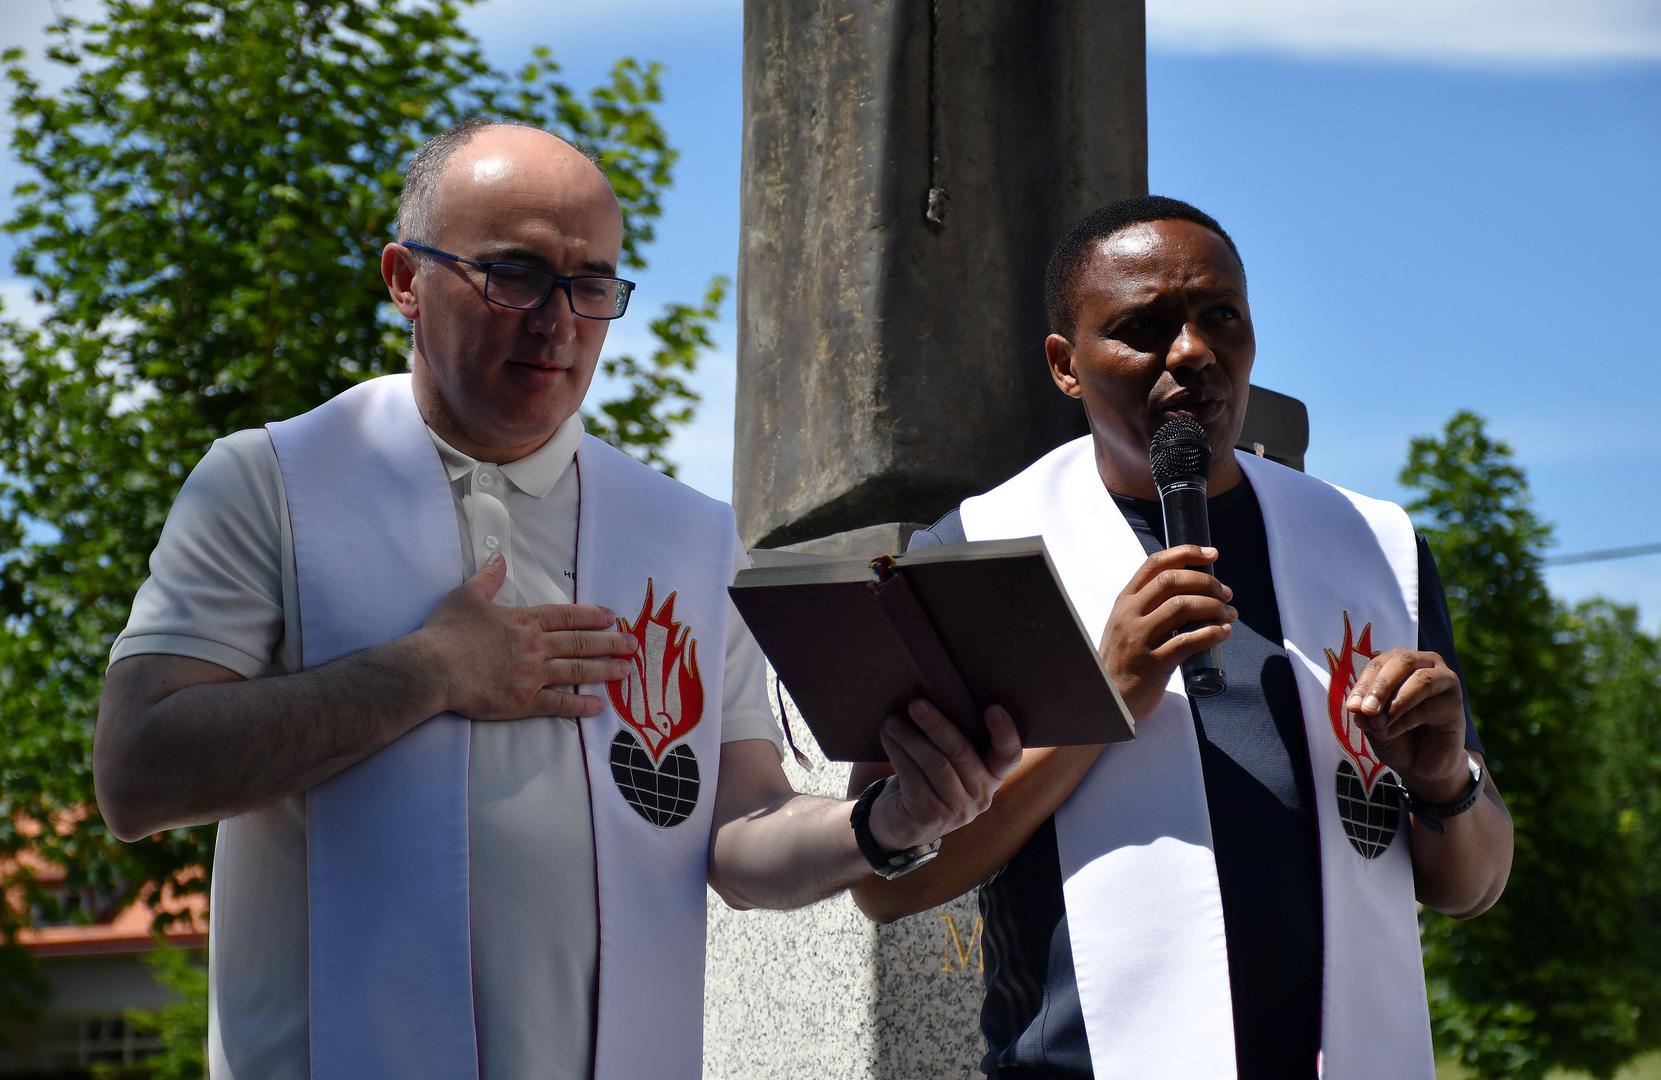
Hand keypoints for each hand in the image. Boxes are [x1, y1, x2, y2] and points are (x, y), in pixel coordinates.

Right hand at [413, 552, 637, 719]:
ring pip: (578, 671)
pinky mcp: (525, 701)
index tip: (612, 617)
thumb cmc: (447, 632)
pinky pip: (559, 703)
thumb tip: (498, 556)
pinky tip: (599, 706)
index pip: (567, 615)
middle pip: (581, 643)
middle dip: (610, 643)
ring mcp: (533, 675)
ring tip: (627, 670)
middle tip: (633, 644)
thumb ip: (488, 577)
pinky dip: (581, 705)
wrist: (432, 668)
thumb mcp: (466, 596)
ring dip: (605, 670)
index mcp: (525, 620)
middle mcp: (536, 646)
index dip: (592, 615)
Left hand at [865, 699, 1022, 852]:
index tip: (992, 707)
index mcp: (993, 776)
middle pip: (962, 752)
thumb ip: (955, 741)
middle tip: (916, 704)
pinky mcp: (929, 815)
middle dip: (937, 725)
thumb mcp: (951, 764)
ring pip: (935, 763)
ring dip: (910, 738)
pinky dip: (897, 752)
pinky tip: (887, 738)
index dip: (1004, 732)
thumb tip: (937, 693)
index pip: (1009, 755)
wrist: (902, 824)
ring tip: (892, 721)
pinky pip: (912, 776)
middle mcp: (981, 795)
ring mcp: (957, 809)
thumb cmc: (929, 780)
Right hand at [1099, 545, 1235, 718]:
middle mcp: (1130, 615)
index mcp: (1125, 601)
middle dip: (1206, 582)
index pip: (1155, 564)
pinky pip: (1187, 641)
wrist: (1108, 698)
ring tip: (1229, 614)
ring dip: (1213, 607)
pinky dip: (1211, 633)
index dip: (1186, 554)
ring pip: (1182, 607)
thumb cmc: (1123, 660)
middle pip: (1172, 581)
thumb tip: (1192, 591)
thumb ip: (1148, 607)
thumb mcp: (1125, 625)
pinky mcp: (1153, 664)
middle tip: (1226, 593)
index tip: (1211, 554)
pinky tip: (1223, 632)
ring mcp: (1140, 639)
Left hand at [1345, 648, 1468, 801]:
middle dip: (1381, 686)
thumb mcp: (1373, 722)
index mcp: (1401, 662)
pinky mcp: (1456, 705)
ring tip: (1378, 724)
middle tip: (1366, 710)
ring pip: (1421, 681)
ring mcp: (1446, 681)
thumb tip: (1360, 707)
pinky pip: (1428, 707)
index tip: (1351, 707)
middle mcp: (1427, 663)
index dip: (1364, 683)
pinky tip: (1389, 733)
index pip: (1380, 663)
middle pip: (1403, 662)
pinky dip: (1404, 721)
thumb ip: (1366, 711)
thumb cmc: (1395, 735)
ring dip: (1395, 703)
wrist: (1420, 765)